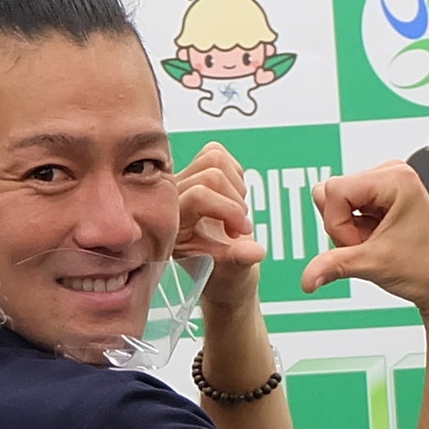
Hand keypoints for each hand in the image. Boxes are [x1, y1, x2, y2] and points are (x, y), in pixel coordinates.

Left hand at [172, 143, 264, 311]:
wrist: (222, 271)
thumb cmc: (221, 275)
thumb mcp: (232, 272)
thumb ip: (240, 259)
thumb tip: (255, 252)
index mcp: (173, 224)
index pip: (199, 194)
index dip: (228, 210)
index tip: (242, 233)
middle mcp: (172, 199)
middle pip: (211, 174)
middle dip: (235, 201)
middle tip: (239, 228)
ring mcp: (183, 182)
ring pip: (214, 157)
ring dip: (236, 185)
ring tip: (236, 213)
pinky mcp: (195, 171)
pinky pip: (216, 153)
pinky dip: (235, 173)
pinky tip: (234, 198)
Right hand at [300, 160, 428, 319]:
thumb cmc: (428, 270)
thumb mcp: (374, 265)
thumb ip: (334, 266)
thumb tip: (306, 280)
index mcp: (396, 178)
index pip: (333, 190)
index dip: (339, 225)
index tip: (363, 245)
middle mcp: (392, 173)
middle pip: (331, 193)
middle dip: (344, 227)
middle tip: (373, 245)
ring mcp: (387, 184)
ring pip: (336, 202)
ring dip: (349, 231)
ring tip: (378, 244)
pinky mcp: (382, 197)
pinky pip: (348, 208)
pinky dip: (356, 231)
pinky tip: (378, 241)